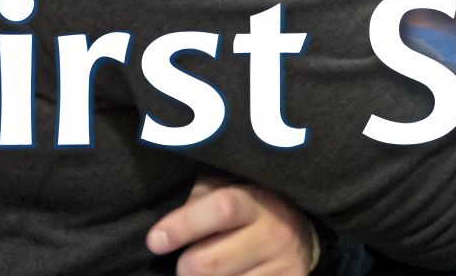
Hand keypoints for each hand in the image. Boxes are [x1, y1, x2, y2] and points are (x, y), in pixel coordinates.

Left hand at [146, 175, 318, 275]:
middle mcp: (274, 233)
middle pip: (208, 263)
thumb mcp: (226, 189)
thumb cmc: (248, 209)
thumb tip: (165, 232)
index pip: (221, 209)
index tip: (156, 240)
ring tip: (215, 269)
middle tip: (189, 262)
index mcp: (256, 202)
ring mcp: (282, 265)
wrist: (299, 234)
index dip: (183, 225)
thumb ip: (198, 201)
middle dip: (186, 266)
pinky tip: (231, 275)